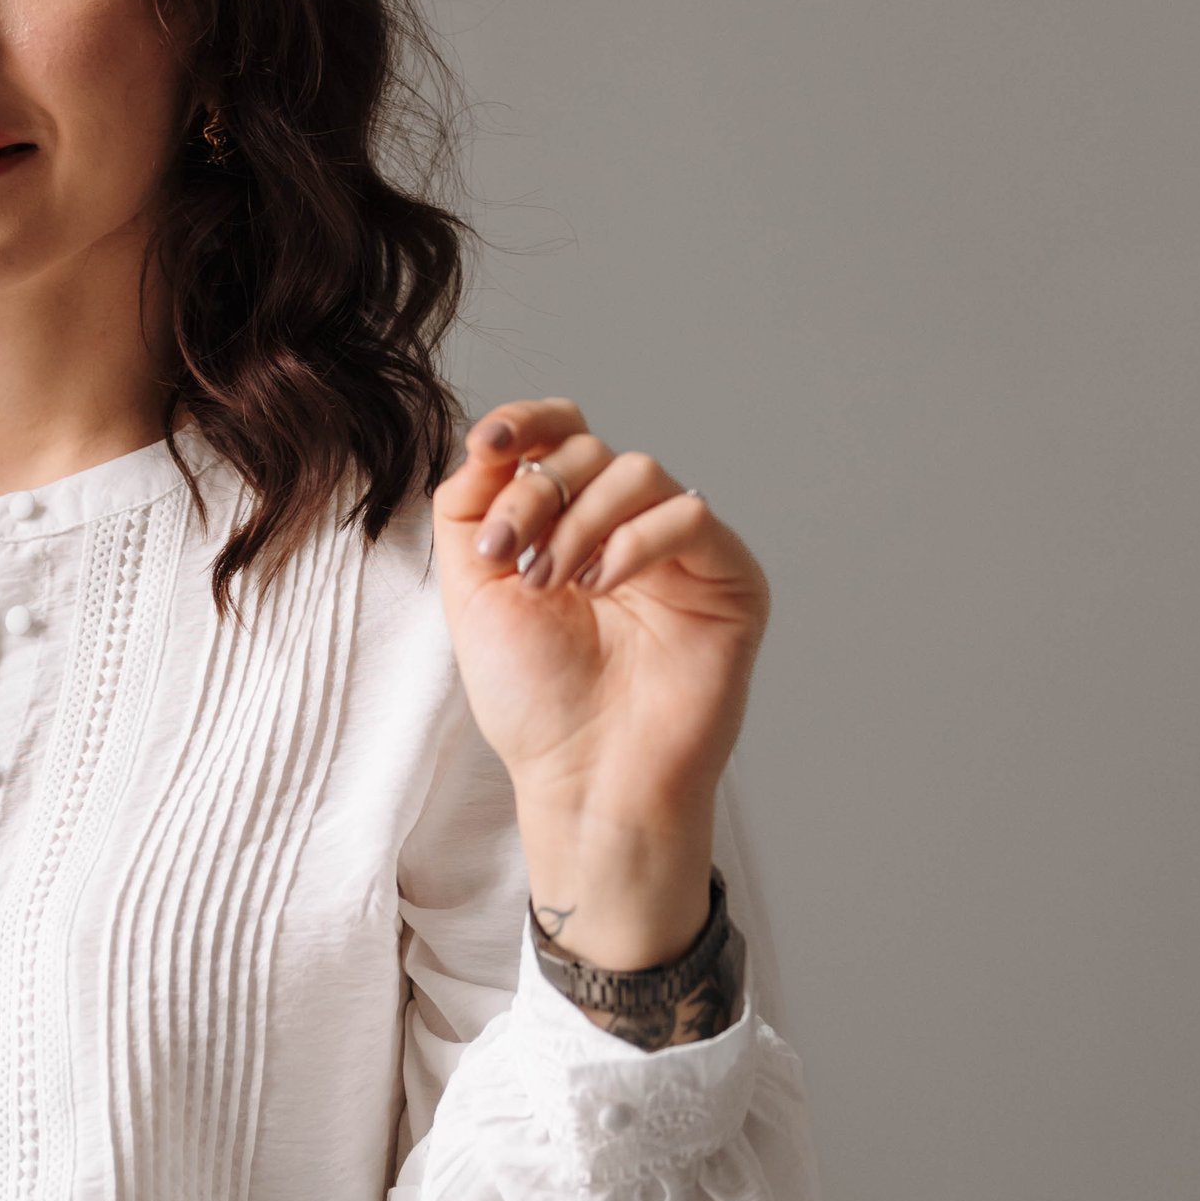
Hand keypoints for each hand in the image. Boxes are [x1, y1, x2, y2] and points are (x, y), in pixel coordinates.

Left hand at [432, 401, 769, 968]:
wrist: (583, 778)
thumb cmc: (535, 700)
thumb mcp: (473, 593)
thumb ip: (470, 510)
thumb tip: (488, 443)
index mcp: (572, 523)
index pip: (562, 435)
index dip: (528, 422)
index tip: (488, 443)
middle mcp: (628, 528)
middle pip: (590, 451)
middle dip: (535, 494)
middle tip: (511, 559)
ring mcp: (682, 552)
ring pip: (638, 471)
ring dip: (579, 518)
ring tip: (550, 582)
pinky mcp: (729, 580)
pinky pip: (689, 516)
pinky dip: (634, 540)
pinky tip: (601, 586)